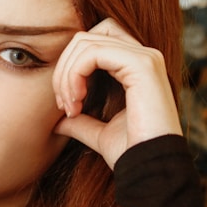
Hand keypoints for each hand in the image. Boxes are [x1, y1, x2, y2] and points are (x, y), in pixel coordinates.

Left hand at [52, 18, 181, 169]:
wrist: (151, 170)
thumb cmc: (131, 153)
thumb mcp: (100, 134)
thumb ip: (81, 122)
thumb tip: (56, 122)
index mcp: (137, 68)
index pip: (93, 43)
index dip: (71, 67)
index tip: (65, 105)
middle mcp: (144, 56)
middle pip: (87, 36)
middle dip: (65, 66)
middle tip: (63, 104)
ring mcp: (145, 57)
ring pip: (86, 42)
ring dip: (67, 74)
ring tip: (70, 107)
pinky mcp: (142, 64)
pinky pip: (92, 53)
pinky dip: (75, 74)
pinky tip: (77, 102)